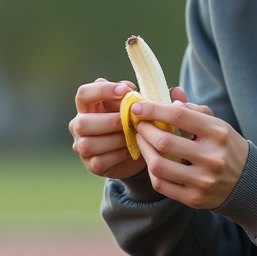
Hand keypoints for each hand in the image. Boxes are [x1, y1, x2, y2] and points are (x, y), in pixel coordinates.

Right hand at [68, 79, 188, 179]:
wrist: (139, 150)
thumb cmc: (138, 121)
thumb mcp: (144, 107)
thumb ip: (156, 97)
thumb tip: (177, 91)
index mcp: (88, 105)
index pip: (84, 93)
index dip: (102, 91)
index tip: (126, 91)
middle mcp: (79, 124)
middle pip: (82, 122)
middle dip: (110, 121)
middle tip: (132, 121)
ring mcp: (82, 146)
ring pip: (89, 143)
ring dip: (115, 139)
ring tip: (135, 136)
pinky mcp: (92, 165)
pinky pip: (100, 160)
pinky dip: (118, 155)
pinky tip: (133, 150)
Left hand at [132, 93, 249, 209]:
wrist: (247, 182)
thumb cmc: (226, 147)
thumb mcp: (216, 124)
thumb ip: (193, 110)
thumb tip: (171, 96)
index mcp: (218, 133)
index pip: (178, 116)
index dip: (153, 110)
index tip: (138, 108)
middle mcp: (212, 157)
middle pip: (164, 141)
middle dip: (145, 130)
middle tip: (139, 124)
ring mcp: (203, 180)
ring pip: (158, 165)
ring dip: (144, 149)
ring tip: (142, 140)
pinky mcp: (194, 198)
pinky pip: (161, 184)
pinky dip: (151, 170)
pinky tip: (152, 160)